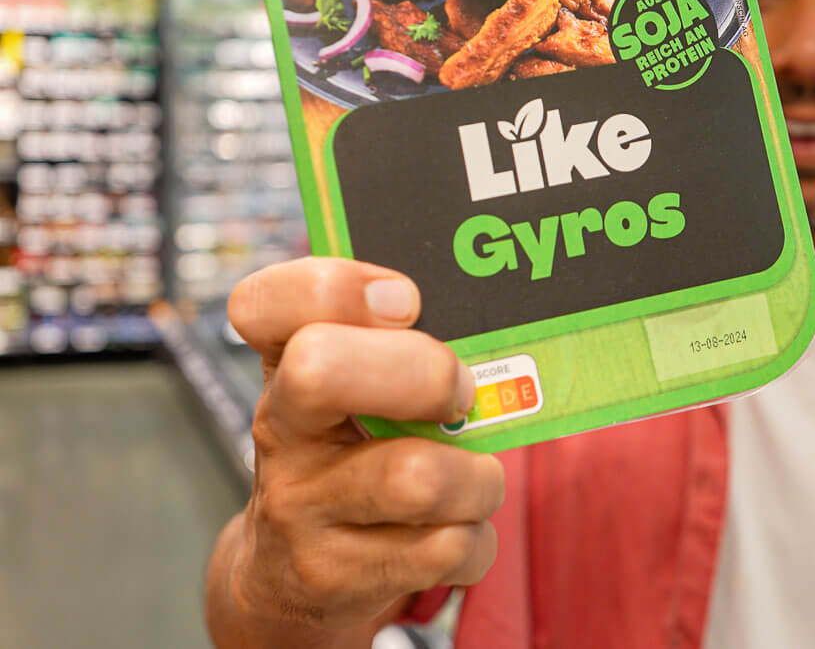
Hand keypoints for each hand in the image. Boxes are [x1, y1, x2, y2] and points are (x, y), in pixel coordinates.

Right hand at [222, 257, 502, 632]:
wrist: (292, 578)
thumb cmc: (351, 454)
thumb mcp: (356, 387)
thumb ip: (402, 343)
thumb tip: (494, 319)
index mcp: (285, 361)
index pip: (266, 301)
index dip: (338, 288)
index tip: (404, 301)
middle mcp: (279, 428)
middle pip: (323, 370)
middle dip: (424, 373)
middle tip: (461, 394)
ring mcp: (299, 507)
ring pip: (416, 477)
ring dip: (476, 478)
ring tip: (473, 480)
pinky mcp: (334, 576)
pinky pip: (446, 548)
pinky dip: (476, 540)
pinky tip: (457, 530)